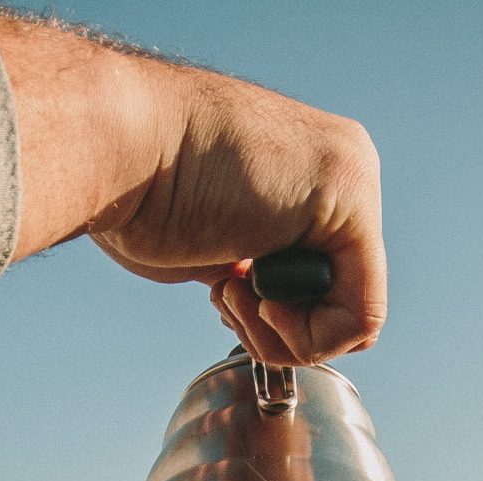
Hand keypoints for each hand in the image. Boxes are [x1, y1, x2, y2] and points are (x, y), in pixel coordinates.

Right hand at [0, 12, 383, 366]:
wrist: (120, 143)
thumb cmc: (137, 191)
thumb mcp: (209, 240)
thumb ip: (251, 266)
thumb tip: (262, 299)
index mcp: (307, 174)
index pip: (323, 281)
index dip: (273, 319)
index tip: (225, 292)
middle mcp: (341, 171)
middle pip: (342, 300)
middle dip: (280, 327)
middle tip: (229, 294)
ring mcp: (352, 181)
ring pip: (351, 317)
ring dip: (286, 335)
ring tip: (234, 289)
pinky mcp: (352, 204)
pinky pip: (361, 316)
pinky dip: (307, 335)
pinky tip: (259, 299)